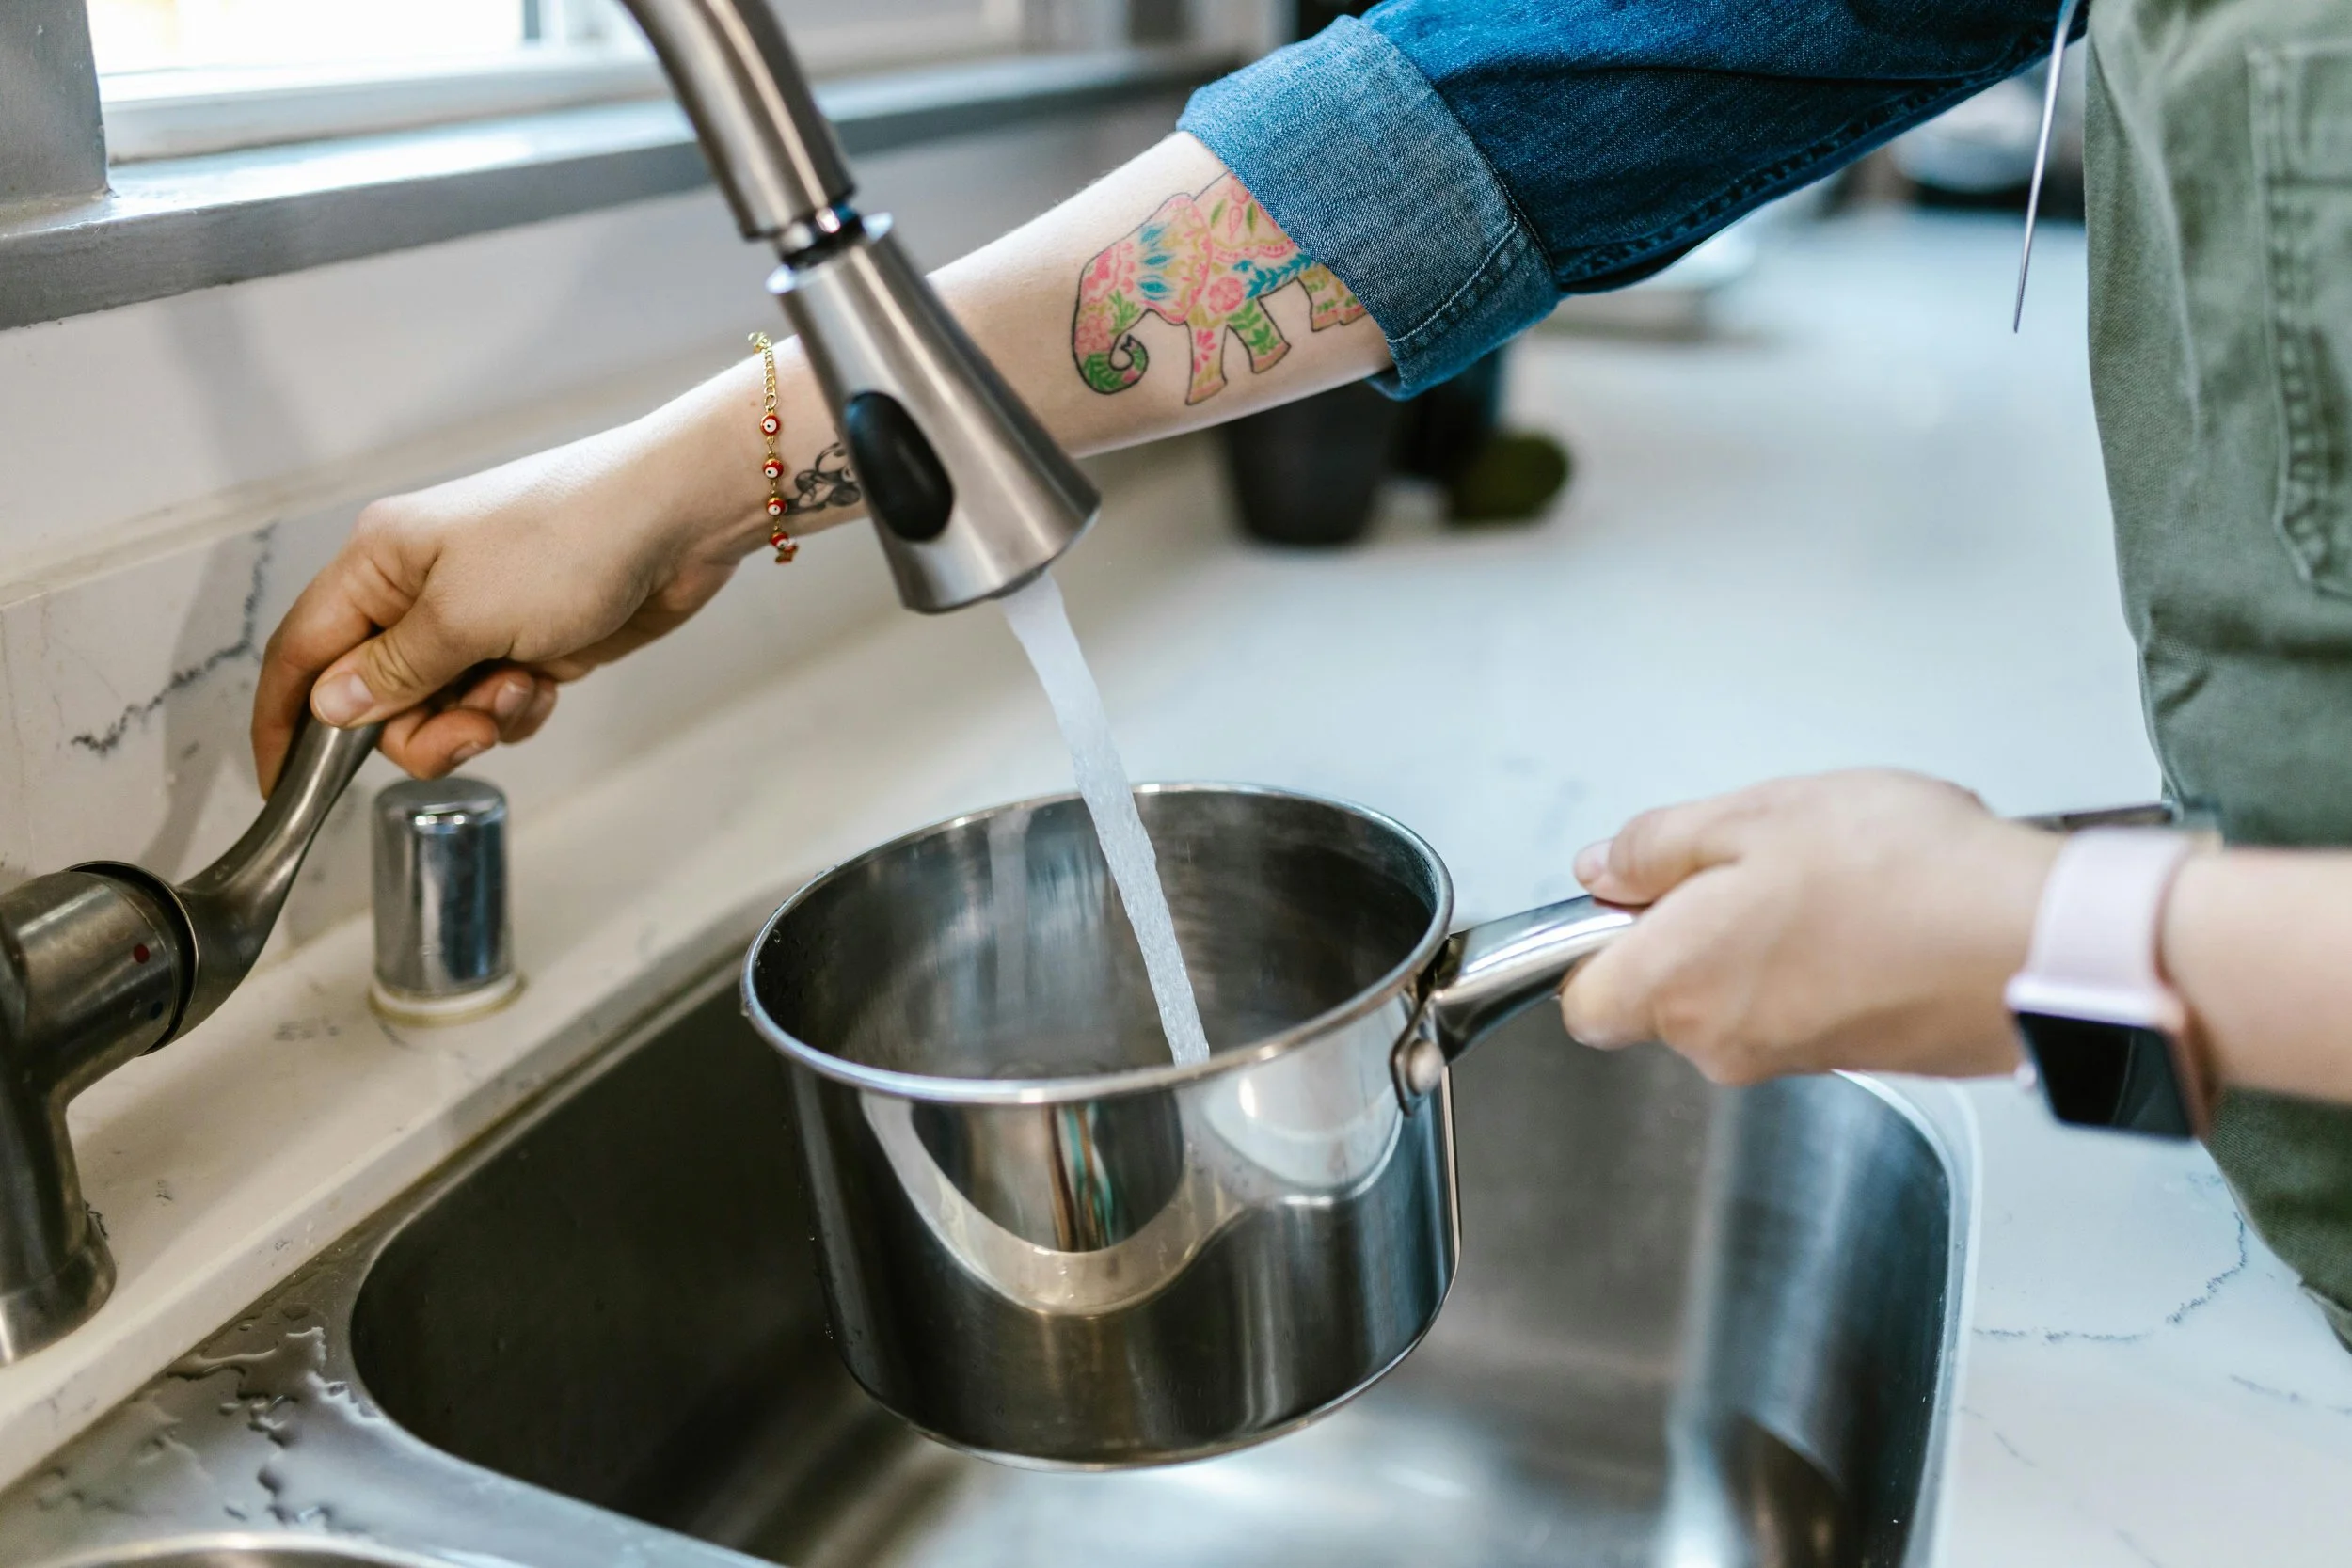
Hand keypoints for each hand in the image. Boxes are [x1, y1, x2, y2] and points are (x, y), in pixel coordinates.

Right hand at [252, 375, 781, 790]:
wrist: (677, 520)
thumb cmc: (568, 540)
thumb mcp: (464, 615)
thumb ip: (393, 671)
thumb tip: (330, 706)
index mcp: (379, 562)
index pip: (302, 651)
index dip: (286, 720)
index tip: (284, 787)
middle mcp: (418, 588)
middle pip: (375, 696)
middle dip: (418, 730)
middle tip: (470, 730)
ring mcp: (477, 616)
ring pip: (438, 708)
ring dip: (476, 720)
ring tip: (522, 688)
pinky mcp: (528, 640)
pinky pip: (493, 703)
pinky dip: (516, 709)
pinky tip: (548, 684)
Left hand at [1558, 769, 2060, 1083]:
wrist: (2040, 943)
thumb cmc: (1904, 878)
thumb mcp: (1753, 816)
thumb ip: (1657, 847)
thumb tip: (1603, 869)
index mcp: (1679, 986)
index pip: (1583, 1000)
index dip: (1598, 943)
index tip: (1635, 893)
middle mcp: (1727, 1043)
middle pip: (1666, 994)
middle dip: (1693, 927)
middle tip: (1756, 859)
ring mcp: (1794, 1058)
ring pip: (1741, 996)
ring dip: (1768, 937)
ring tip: (1834, 876)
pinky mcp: (1860, 1058)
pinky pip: (1809, 1005)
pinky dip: (1828, 959)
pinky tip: (1878, 908)